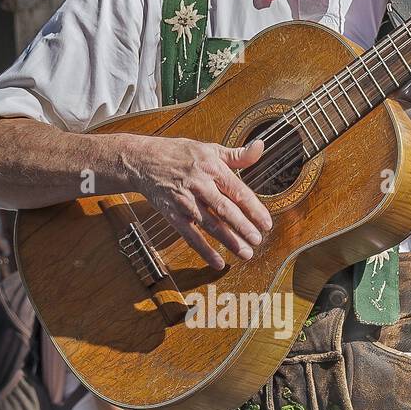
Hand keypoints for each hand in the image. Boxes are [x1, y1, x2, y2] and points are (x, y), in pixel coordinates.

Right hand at [122, 135, 272, 269]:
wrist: (143, 160)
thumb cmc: (180, 154)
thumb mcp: (210, 149)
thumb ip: (237, 155)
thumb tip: (260, 147)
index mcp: (212, 168)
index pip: (237, 191)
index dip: (254, 208)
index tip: (267, 223)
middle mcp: (199, 185)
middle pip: (225, 209)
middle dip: (243, 227)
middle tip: (258, 240)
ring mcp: (185, 201)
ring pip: (210, 224)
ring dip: (228, 240)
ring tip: (245, 253)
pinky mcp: (172, 214)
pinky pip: (190, 235)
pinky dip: (204, 250)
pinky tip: (218, 262)